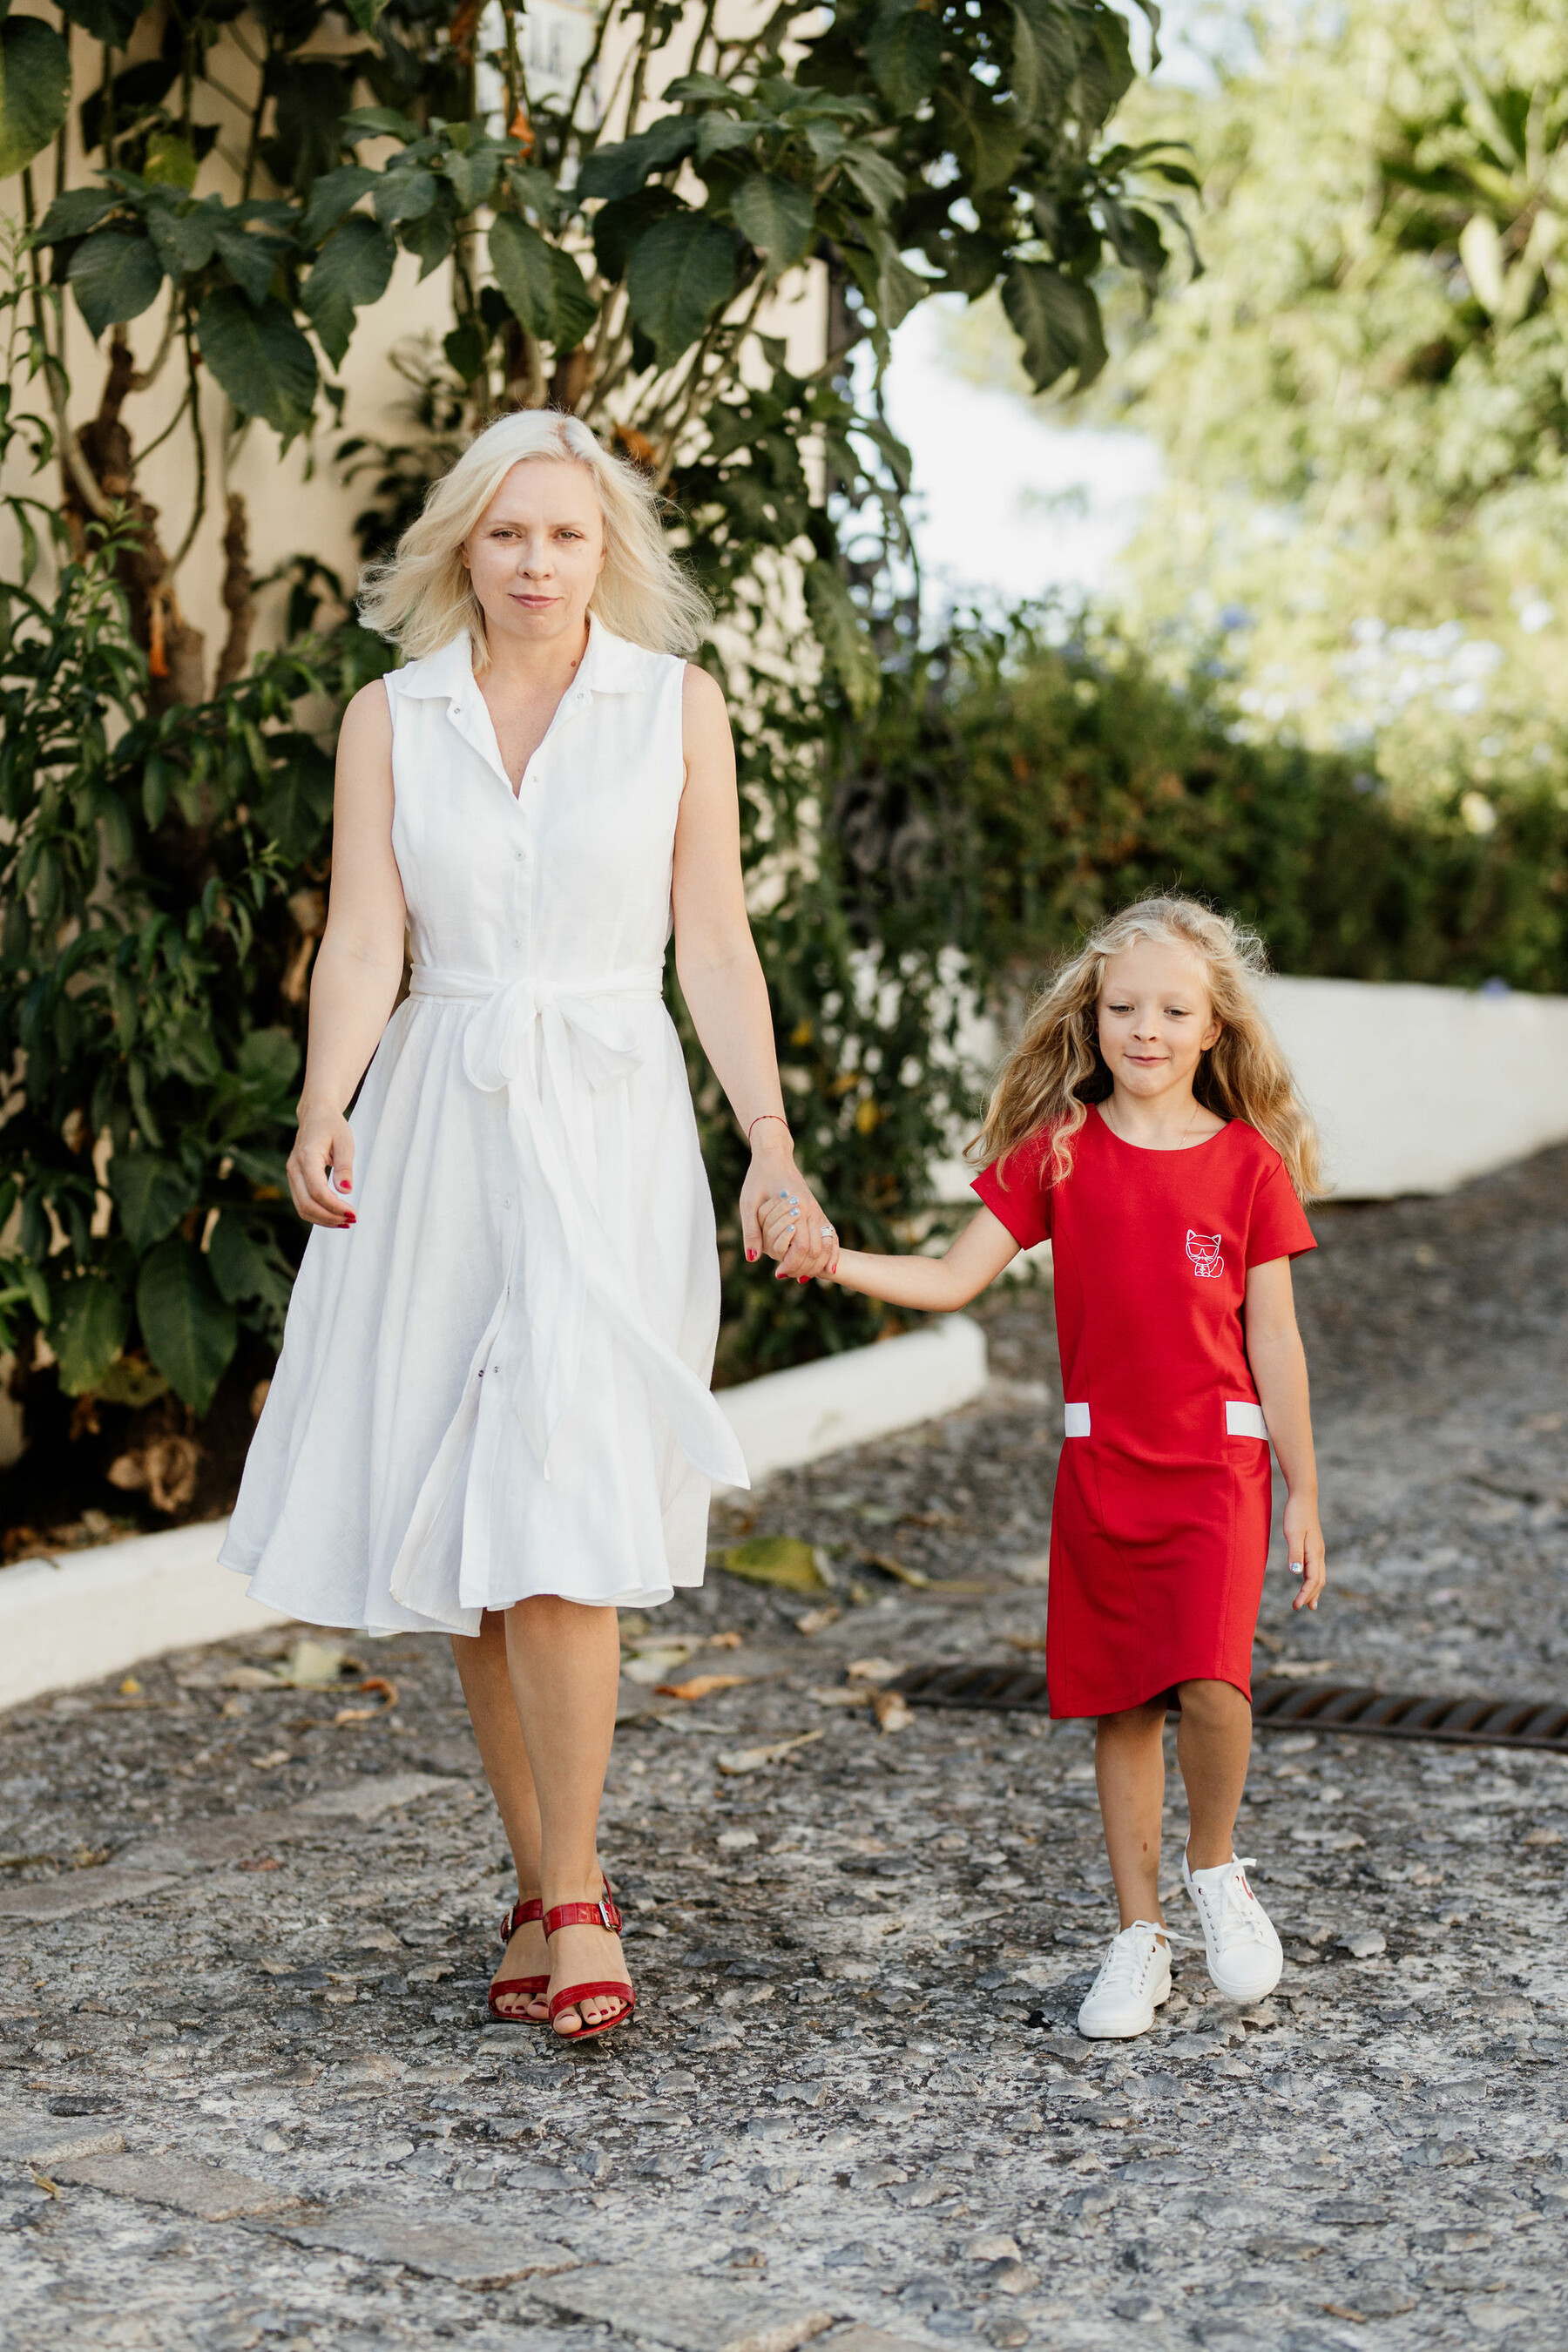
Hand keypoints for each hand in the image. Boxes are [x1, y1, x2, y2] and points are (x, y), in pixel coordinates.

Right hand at [287, 1103, 356, 1229]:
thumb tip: (346, 1191)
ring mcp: (291, 1175)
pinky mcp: (295, 1180)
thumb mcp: (345, 1142)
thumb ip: (344, 1167)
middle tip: (352, 1220)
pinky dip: (317, 1214)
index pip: (318, 1191)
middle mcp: (294, 1168)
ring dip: (323, 1219)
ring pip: (302, 1208)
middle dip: (330, 1217)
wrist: (315, 1114)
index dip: (335, 1206)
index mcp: (306, 1157)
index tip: (353, 1213)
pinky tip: (335, 1216)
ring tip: (345, 1222)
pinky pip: (302, 1203)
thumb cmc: (332, 1126)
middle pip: (307, 1204)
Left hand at [741, 1143, 835, 1281]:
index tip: (778, 1273)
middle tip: (786, 1275)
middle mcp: (812, 1211)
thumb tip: (752, 1258)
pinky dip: (832, 1254)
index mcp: (797, 1207)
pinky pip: (832, 1237)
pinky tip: (828, 1269)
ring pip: (828, 1246)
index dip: (791, 1263)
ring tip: (801, 1276)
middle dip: (803, 1268)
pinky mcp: (819, 1213)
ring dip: (817, 1265)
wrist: (775, 1157)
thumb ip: (751, 1231)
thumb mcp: (748, 1203)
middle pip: (816, 1250)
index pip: (801, 1246)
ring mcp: (818, 1212)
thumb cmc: (758, 1178)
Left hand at [1284, 1492, 1325, 1611]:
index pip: (1312, 1580)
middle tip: (1302, 1608)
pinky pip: (1315, 1568)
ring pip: (1319, 1575)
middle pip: (1318, 1581)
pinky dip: (1312, 1580)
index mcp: (1314, 1553)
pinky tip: (1306, 1582)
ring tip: (1310, 1604)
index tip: (1296, 1606)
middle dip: (1311, 1595)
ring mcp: (1317, 1550)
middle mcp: (1319, 1554)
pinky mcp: (1313, 1546)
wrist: (1303, 1497)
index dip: (1304, 1594)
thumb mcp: (1293, 1534)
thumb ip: (1295, 1553)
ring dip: (1314, 1590)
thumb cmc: (1296, 1514)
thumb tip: (1296, 1573)